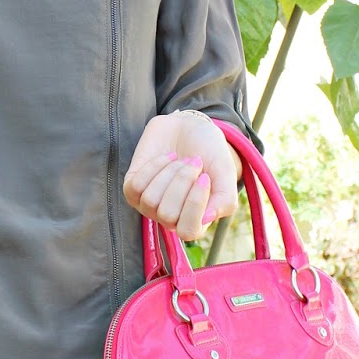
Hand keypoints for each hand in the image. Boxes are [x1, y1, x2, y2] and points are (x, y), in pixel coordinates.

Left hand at [122, 112, 242, 240]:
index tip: (204, 177)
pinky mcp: (133, 188)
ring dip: (169, 173)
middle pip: (167, 214)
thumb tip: (207, 218)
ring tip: (180, 160)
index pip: (188, 231)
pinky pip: (135, 186)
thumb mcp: (225, 174)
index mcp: (196, 221)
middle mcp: (170, 218)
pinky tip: (166, 158)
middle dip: (182, 182)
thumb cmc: (210, 153)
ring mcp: (149, 205)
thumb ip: (225, 199)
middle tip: (194, 162)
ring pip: (150, 200)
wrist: (190, 127)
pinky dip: (153, 167)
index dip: (194, 204)